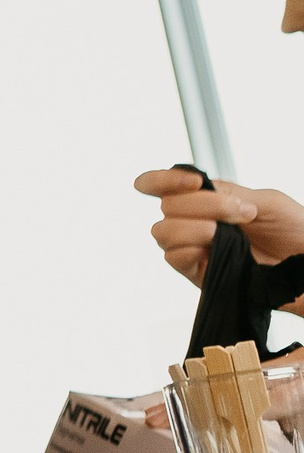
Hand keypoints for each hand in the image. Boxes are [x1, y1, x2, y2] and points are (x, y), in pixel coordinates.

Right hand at [134, 168, 303, 287]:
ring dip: (195, 227)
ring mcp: (193, 247)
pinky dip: (189, 249)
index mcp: (207, 199)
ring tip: (229, 234)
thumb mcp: (267, 201)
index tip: (193, 182)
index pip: (162, 185)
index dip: (163, 180)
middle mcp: (193, 221)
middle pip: (167, 205)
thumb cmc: (294, 232)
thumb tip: (196, 191)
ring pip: (163, 231)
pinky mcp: (196, 272)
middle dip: (203, 205)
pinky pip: (173, 257)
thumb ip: (229, 193)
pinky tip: (214, 249)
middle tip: (243, 212)